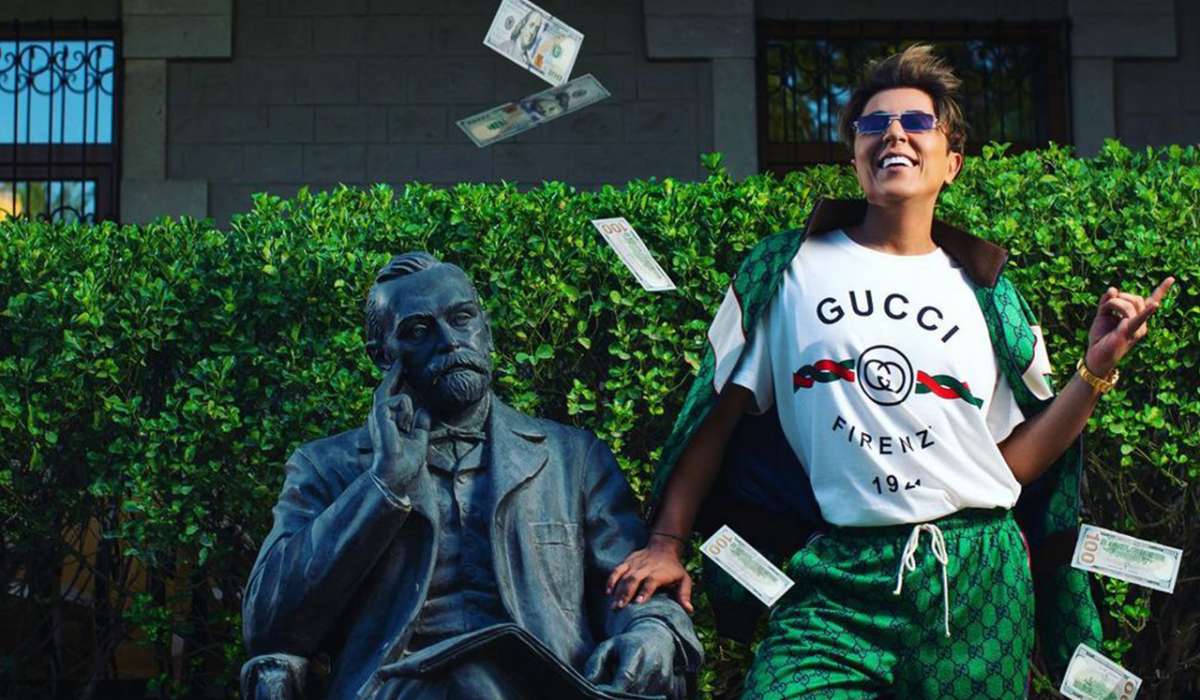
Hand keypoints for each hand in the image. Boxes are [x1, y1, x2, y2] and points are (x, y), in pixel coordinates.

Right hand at [367, 360, 430, 490]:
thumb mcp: (418, 440)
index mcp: (387, 422)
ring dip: (407, 411)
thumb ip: (421, 426)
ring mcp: (377, 416)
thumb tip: (424, 411)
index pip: (390, 396)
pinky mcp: (379, 415)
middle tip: (401, 358)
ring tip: (405, 428)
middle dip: (394, 373)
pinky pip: (399, 401)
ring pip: (398, 397)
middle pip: (385, 388)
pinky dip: (406, 413)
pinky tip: (402, 426)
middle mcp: (379, 417)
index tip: (402, 367)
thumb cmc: (405, 462)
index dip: (396, 380)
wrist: (397, 474)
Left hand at [583, 623, 676, 694]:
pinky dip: (639, 698)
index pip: (627, 676)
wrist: (657, 639)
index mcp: (636, 649)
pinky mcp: (669, 687)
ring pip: (643, 698)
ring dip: (629, 697)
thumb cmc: (627, 645)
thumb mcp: (608, 646)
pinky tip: (632, 691)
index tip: (601, 694)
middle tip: (606, 695)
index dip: (614, 690)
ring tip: (619, 690)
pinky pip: (651, 699)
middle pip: (635, 691)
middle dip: (619, 697)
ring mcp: (664, 676)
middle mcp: (653, 663)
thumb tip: (589, 683)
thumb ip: (595, 662)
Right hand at [606, 536, 692, 612]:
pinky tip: (608, 592)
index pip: (651, 581)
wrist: (663, 547)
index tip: (638, 602)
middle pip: (634, 579)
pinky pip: (617, 570)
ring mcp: (635, 564)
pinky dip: (611, 580)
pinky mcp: (627, 562)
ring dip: (618, 590)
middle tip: (620, 607)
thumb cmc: (674, 569)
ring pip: (624, 576)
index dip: (644, 591)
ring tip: (613, 604)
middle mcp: (646, 568)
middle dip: (626, 593)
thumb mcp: (684, 579)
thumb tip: (689, 610)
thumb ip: (685, 594)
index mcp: (659, 573)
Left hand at [1084, 277, 1174, 375]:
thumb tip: (1113, 288)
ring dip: (1112, 303)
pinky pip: (1137, 319)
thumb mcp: (1102, 315)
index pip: (1151, 301)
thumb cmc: (1100, 336)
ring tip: (1103, 311)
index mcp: (1137, 318)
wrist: (1095, 357)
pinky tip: (1154, 305)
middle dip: (1118, 297)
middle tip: (1105, 306)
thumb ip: (1107, 301)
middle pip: (1135, 299)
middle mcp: (1141, 323)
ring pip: (1130, 304)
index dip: (1162, 289)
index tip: (1171, 278)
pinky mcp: (1129, 333)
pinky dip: (1146, 312)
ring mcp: (1137, 328)